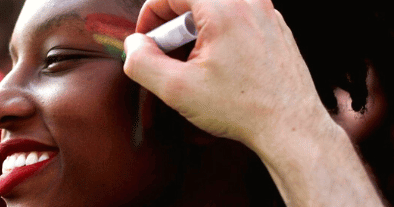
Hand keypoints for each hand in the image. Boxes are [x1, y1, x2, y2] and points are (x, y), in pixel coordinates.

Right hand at [123, 1, 384, 205]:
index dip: (150, 14)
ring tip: (193, 63)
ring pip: (216, 7)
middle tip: (168, 55)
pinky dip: (218, 33)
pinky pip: (237, 18)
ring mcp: (267, 13)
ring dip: (195, 29)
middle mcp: (249, 2)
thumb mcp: (176, 89)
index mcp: (224, 8)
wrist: (291, 127)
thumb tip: (134, 45)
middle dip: (173, 23)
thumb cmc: (239, 108)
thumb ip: (142, 62)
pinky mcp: (276, 28)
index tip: (145, 39)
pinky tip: (218, 67)